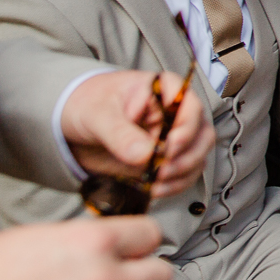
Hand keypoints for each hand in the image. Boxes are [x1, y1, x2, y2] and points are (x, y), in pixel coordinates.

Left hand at [60, 69, 212, 197]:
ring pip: (197, 157)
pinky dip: (173, 186)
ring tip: (155, 184)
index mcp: (166, 90)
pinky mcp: (166, 159)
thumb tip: (144, 155)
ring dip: (181, 175)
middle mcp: (177, 113)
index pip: (191, 108)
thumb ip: (120, 134)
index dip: (186, 130)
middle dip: (186, 158)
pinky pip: (183, 174)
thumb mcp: (98, 114)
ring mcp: (174, 137)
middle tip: (162, 171)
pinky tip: (153, 189)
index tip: (169, 149)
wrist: (77, 122)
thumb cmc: (90, 104)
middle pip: (202, 135)